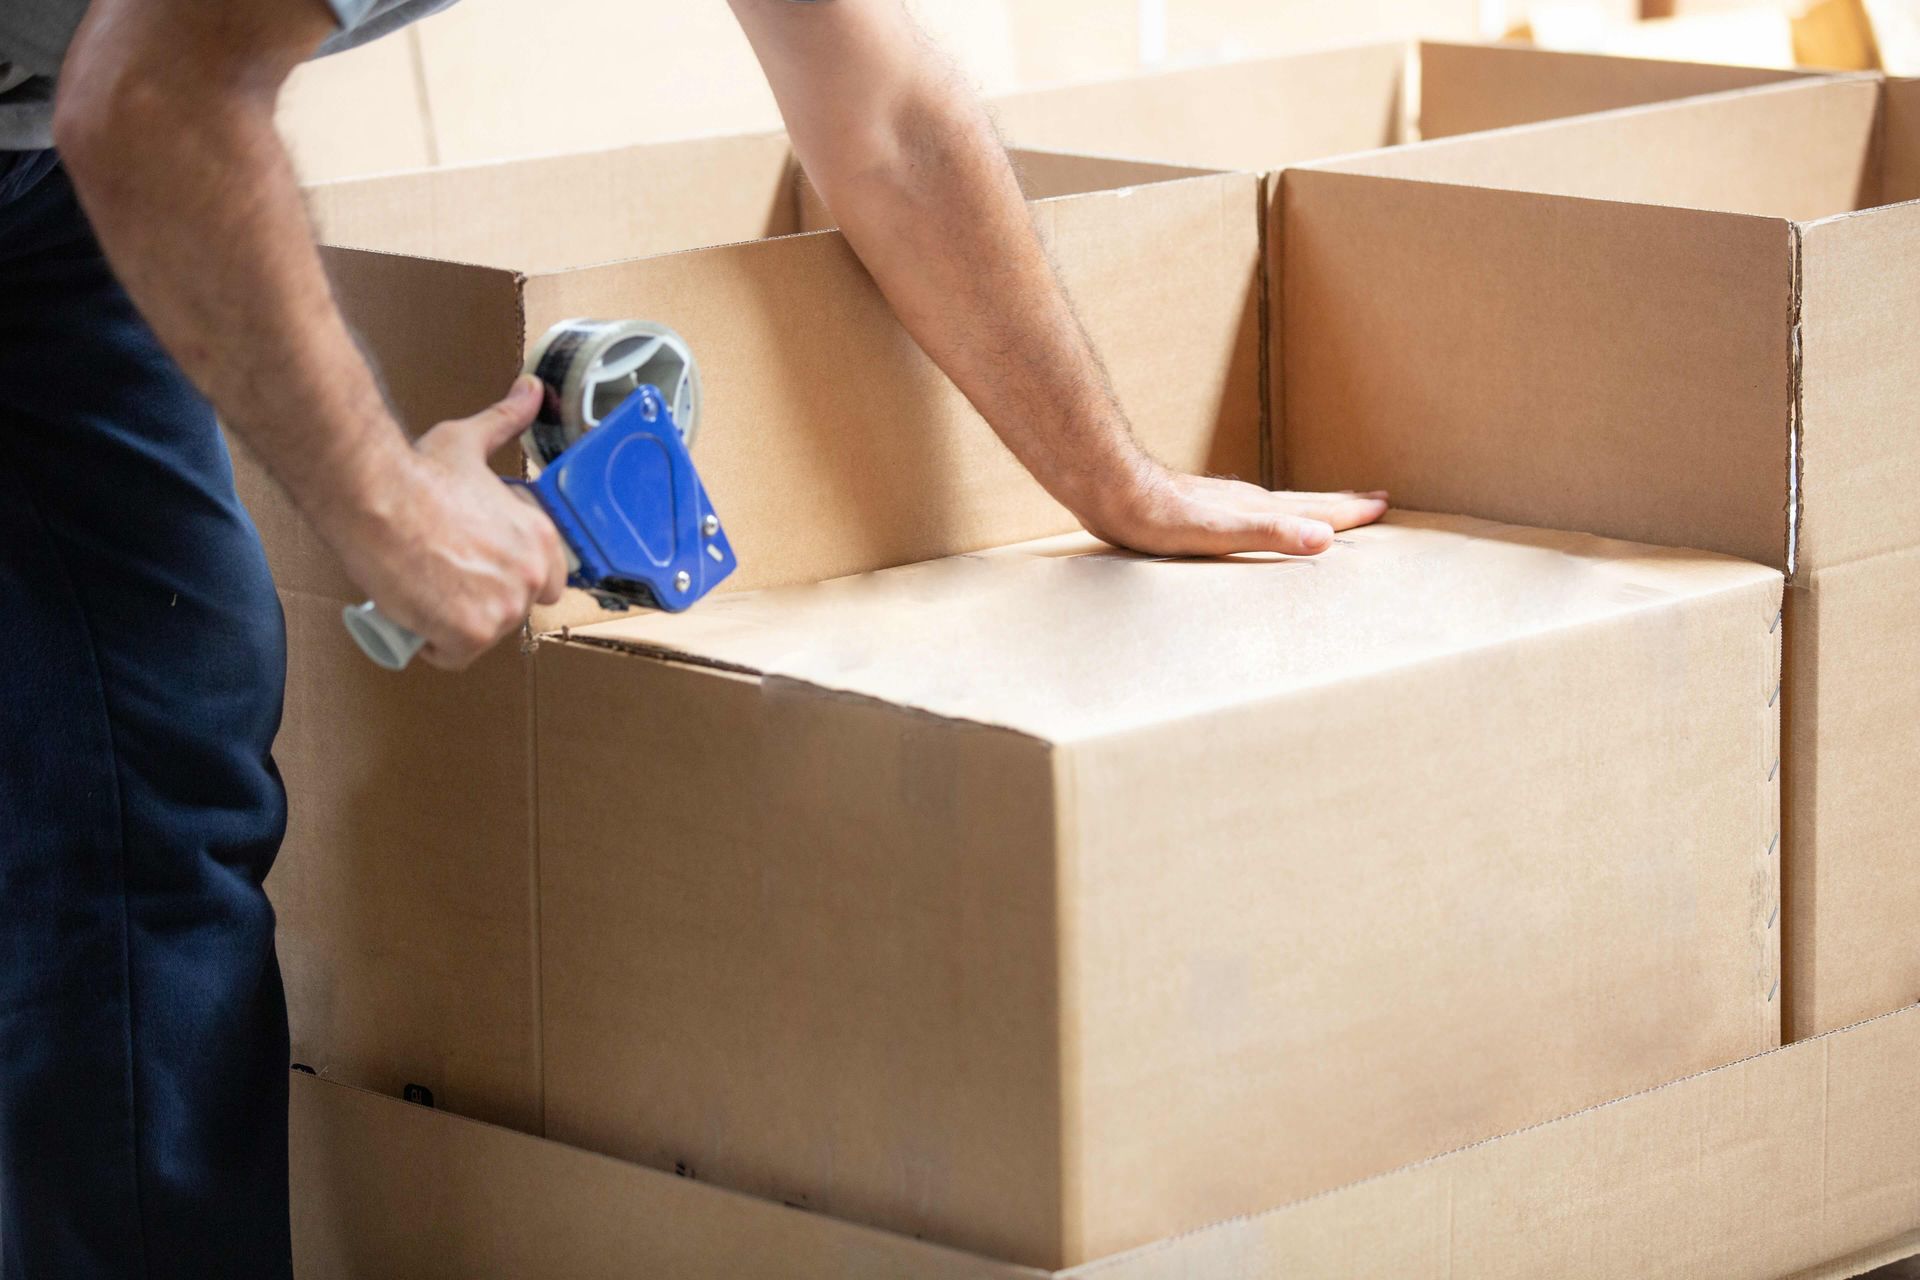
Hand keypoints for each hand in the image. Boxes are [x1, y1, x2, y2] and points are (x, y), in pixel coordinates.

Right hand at [328, 376, 568, 669]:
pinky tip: (416, 623)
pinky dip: (433, 647)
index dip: (509, 579)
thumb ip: (507, 420)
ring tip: (426, 595)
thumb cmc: (419, 473)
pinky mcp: (471, 636)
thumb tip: (532, 390)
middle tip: (446, 580)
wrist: (377, 499)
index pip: (545, 582)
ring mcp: (503, 610)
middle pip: (512, 611)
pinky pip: (453, 656)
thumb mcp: (470, 443)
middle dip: (483, 603)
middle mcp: (532, 576)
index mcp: (542, 539)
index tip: (477, 569)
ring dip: (456, 625)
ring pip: (483, 634)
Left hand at [1080, 462, 1388, 558]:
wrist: (1109, 488)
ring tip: (1324, 507)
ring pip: (1277, 503)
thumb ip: (1270, 535)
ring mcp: (1220, 501)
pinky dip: (1267, 513)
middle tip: (1373, 499)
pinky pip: (1246, 510)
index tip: (1382, 505)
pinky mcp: (1194, 507)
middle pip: (1302, 502)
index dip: (1348, 513)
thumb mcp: (1220, 533)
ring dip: (1307, 506)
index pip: (1315, 512)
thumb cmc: (1159, 516)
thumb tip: (1324, 540)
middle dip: (1338, 504)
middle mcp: (1244, 501)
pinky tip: (1252, 517)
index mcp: (1256, 509)